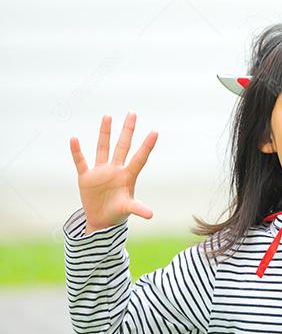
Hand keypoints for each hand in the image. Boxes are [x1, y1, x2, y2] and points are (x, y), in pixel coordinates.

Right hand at [69, 113, 157, 234]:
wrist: (101, 220)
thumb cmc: (118, 212)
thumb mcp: (127, 209)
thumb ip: (137, 209)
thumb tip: (151, 215)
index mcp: (128, 176)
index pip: (140, 158)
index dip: (147, 146)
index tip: (155, 132)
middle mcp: (116, 169)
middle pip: (123, 146)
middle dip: (127, 130)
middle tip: (132, 113)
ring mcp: (101, 172)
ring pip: (103, 148)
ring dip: (105, 133)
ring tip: (107, 116)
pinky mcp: (86, 177)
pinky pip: (81, 162)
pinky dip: (77, 152)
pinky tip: (74, 139)